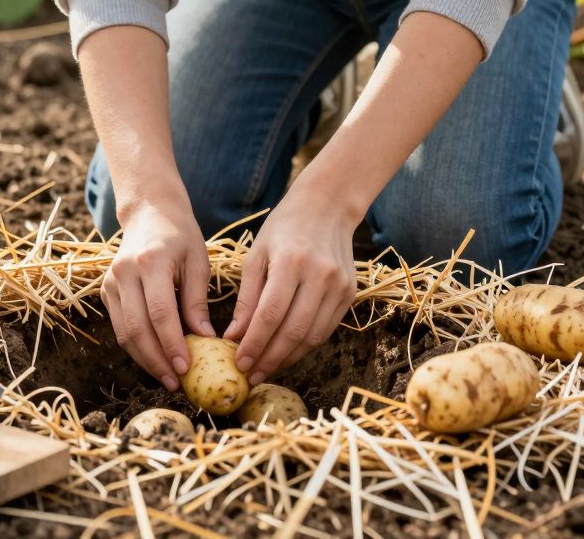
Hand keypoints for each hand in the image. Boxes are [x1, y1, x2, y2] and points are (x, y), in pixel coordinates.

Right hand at [103, 198, 213, 390]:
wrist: (149, 214)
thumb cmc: (180, 237)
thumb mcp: (198, 262)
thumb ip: (198, 301)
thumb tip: (205, 339)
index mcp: (151, 261)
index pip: (160, 312)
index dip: (172, 344)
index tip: (187, 367)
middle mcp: (124, 272)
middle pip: (137, 328)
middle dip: (156, 361)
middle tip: (176, 382)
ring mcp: (111, 282)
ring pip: (123, 333)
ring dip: (145, 359)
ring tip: (167, 377)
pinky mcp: (106, 290)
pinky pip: (120, 326)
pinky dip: (136, 346)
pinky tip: (155, 359)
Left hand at [224, 185, 357, 384]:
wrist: (327, 207)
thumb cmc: (284, 229)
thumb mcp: (257, 256)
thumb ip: (247, 299)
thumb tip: (234, 337)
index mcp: (291, 262)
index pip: (270, 314)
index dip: (254, 344)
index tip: (239, 363)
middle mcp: (320, 275)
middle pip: (293, 331)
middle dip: (269, 358)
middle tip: (250, 375)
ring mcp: (339, 286)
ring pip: (312, 336)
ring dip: (288, 358)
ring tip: (265, 368)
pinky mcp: (350, 294)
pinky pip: (326, 330)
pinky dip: (305, 346)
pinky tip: (286, 352)